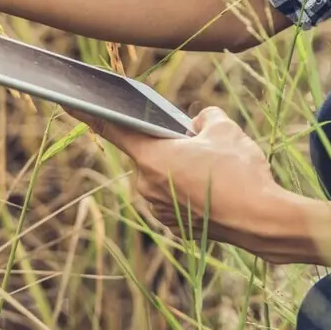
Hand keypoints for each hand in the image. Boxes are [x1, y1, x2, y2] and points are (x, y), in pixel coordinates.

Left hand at [67, 106, 294, 258]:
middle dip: (169, 145)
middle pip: (148, 153)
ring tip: (215, 171)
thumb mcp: (225, 128)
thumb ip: (204, 117)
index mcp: (151, 158)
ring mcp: (158, 209)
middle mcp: (146, 186)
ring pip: (163, 176)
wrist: (262, 220)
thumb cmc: (240, 171)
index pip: (112, 129)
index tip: (68, 103)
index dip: (89, 114)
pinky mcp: (174, 226)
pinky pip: (173, 197)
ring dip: (180, 169)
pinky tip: (214, 189)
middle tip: (201, 144)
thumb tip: (198, 123)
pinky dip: (188, 190)